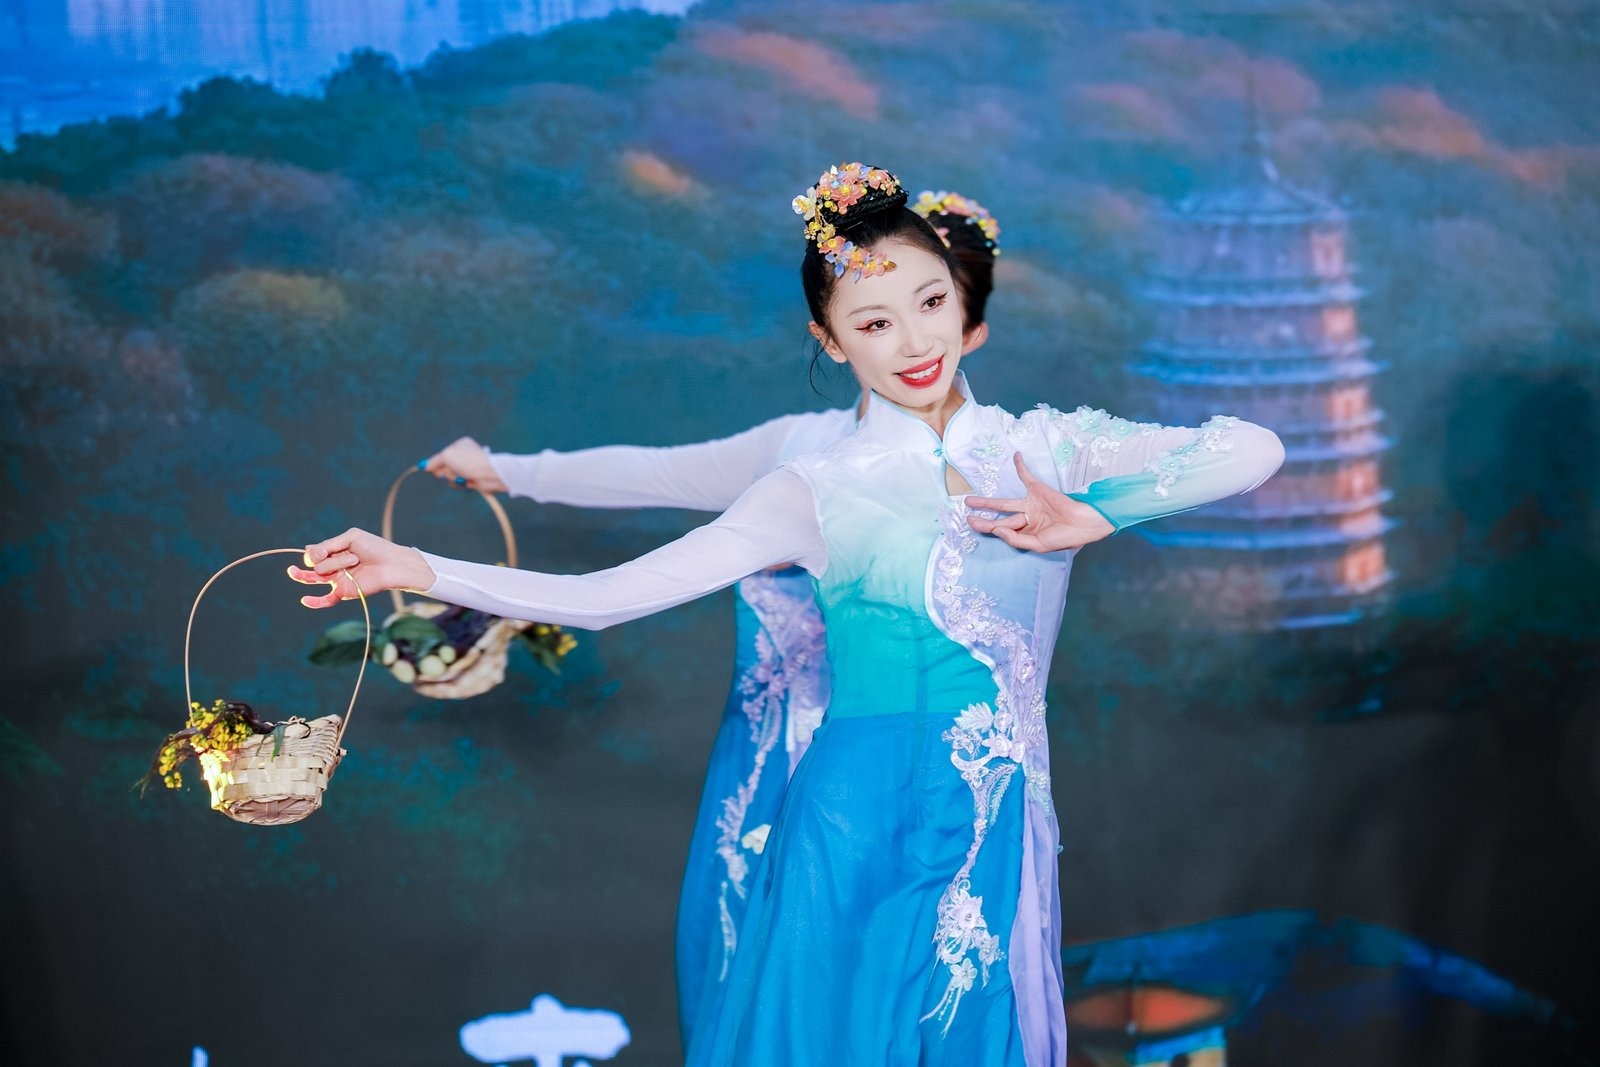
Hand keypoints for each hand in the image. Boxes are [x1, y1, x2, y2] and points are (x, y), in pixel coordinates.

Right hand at [288, 528, 435, 607]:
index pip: (312, 553)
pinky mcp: (344, 592)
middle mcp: (332, 566)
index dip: (315, 552)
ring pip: (319, 575)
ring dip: (336, 564)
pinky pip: (325, 600)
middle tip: (347, 555)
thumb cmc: (376, 548)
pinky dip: (314, 602)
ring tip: (355, 560)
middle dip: (328, 558)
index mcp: (333, 552)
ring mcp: (337, 580)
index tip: (327, 549)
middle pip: (314, 564)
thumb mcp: (351, 537)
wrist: (393, 563)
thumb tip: (307, 551)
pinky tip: (305, 599)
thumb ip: (329, 544)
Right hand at [421, 436, 505, 493]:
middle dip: (447, 472)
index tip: (427, 469)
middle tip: (445, 474)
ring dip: (454, 479)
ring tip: (462, 477)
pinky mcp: (473, 479)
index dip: (435, 463)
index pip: (443, 454)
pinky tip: (469, 482)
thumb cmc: (469, 461)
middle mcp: (465, 455)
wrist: (489, 473)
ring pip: (452, 476)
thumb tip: (424, 466)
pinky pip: (460, 483)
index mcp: (460, 445)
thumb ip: (435, 461)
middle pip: (446, 466)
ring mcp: (469, 467)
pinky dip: (461, 484)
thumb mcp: (448, 456)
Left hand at [964, 453, 1115, 552]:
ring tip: (970, 501)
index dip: (991, 529)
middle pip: (1000, 519)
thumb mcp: (1038, 545)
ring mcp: (1031, 504)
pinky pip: (1027, 476)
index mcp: (1027, 532)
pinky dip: (1021, 466)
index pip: (1005, 531)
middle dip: (983, 520)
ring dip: (988, 502)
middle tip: (967, 518)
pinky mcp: (1038, 490)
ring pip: (1004, 503)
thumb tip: (997, 530)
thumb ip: (1016, 539)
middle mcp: (1027, 518)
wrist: (1084, 523)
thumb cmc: (1065, 537)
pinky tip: (1016, 457)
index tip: (978, 527)